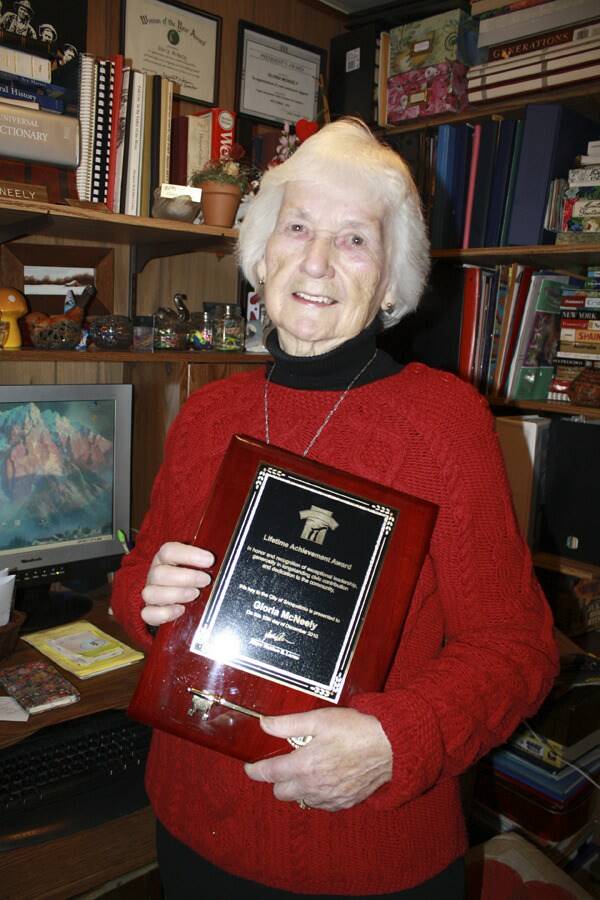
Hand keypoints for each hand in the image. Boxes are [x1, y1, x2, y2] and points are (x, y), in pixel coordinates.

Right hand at [141, 542, 213, 625]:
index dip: (189, 555)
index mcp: (165, 559)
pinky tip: (181, 610)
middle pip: (159, 573)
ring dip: (175, 594)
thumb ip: (206, 561)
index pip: (169, 551)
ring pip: (150, 593)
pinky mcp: (150, 612)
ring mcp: (151, 594)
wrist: (178, 599)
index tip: (209, 560)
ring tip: (195, 594)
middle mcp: (156, 575)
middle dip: (186, 577)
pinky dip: (165, 613)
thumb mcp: (198, 565)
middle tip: (205, 580)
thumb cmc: (192, 578)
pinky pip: (148, 614)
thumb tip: (218, 559)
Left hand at [244, 707, 391, 811]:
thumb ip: (288, 724)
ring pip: (301, 800)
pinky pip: (321, 804)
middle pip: (281, 793)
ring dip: (298, 787)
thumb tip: (264, 724)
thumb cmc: (357, 729)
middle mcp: (314, 787)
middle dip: (277, 780)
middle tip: (284, 762)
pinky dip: (317, 794)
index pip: (269, 774)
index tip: (249, 767)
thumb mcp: (320, 719)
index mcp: (304, 765)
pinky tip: (324, 778)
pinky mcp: (344, 803)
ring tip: (307, 768)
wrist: (391, 747)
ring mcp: (329, 798)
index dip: (255, 770)